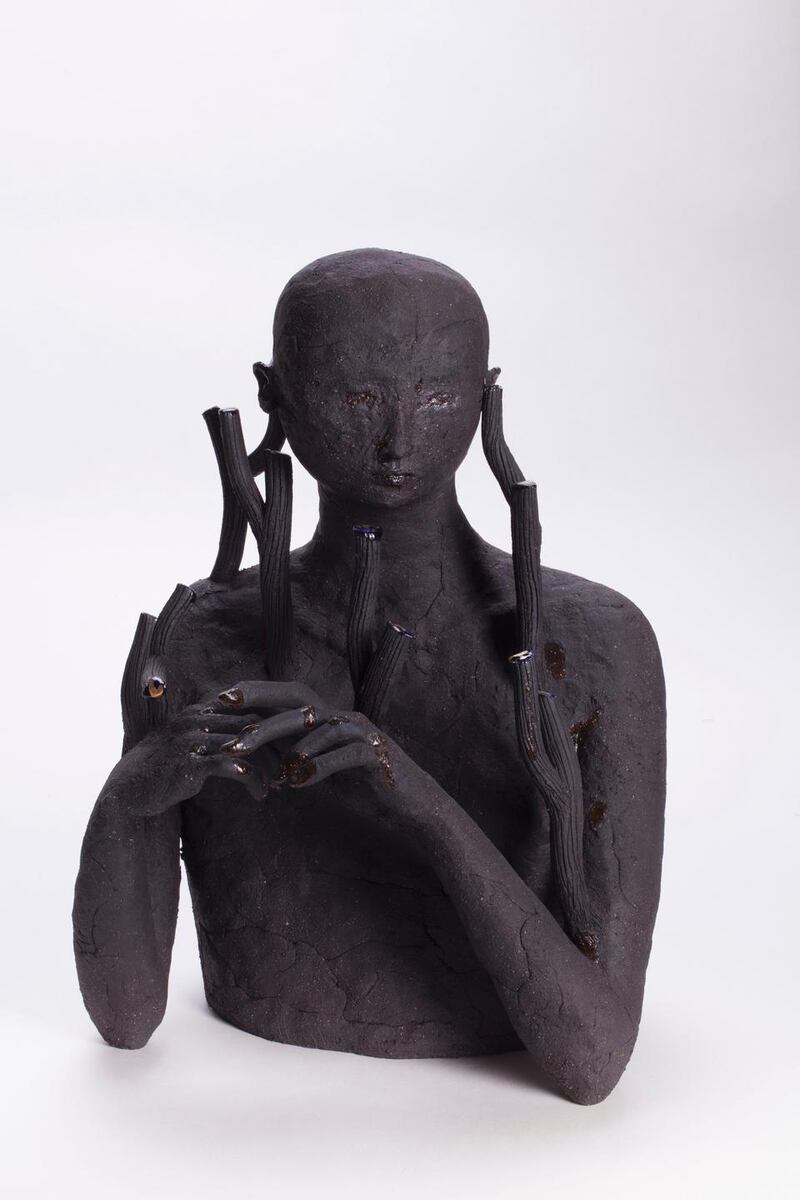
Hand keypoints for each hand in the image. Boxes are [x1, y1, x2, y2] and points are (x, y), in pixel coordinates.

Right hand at [103, 699, 279, 815]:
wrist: (131, 789)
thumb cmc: (163, 768)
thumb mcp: (187, 743)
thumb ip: (212, 733)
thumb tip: (247, 736)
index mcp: (199, 711)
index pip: (246, 710)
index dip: (270, 726)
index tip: (289, 744)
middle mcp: (196, 720)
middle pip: (250, 725)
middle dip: (275, 746)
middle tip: (291, 765)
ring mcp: (192, 739)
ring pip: (245, 747)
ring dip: (266, 767)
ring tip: (277, 784)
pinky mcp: (191, 763)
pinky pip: (231, 767)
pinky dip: (251, 780)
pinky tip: (259, 793)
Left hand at [214, 680, 396, 791]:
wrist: (412, 803)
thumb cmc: (364, 786)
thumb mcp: (323, 770)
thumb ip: (295, 759)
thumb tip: (260, 760)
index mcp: (328, 719)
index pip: (288, 697)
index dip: (257, 693)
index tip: (221, 698)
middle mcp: (344, 718)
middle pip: (299, 700)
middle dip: (261, 702)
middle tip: (227, 712)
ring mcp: (363, 733)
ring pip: (319, 725)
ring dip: (286, 742)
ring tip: (255, 758)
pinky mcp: (378, 754)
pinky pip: (346, 754)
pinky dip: (320, 766)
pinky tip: (298, 782)